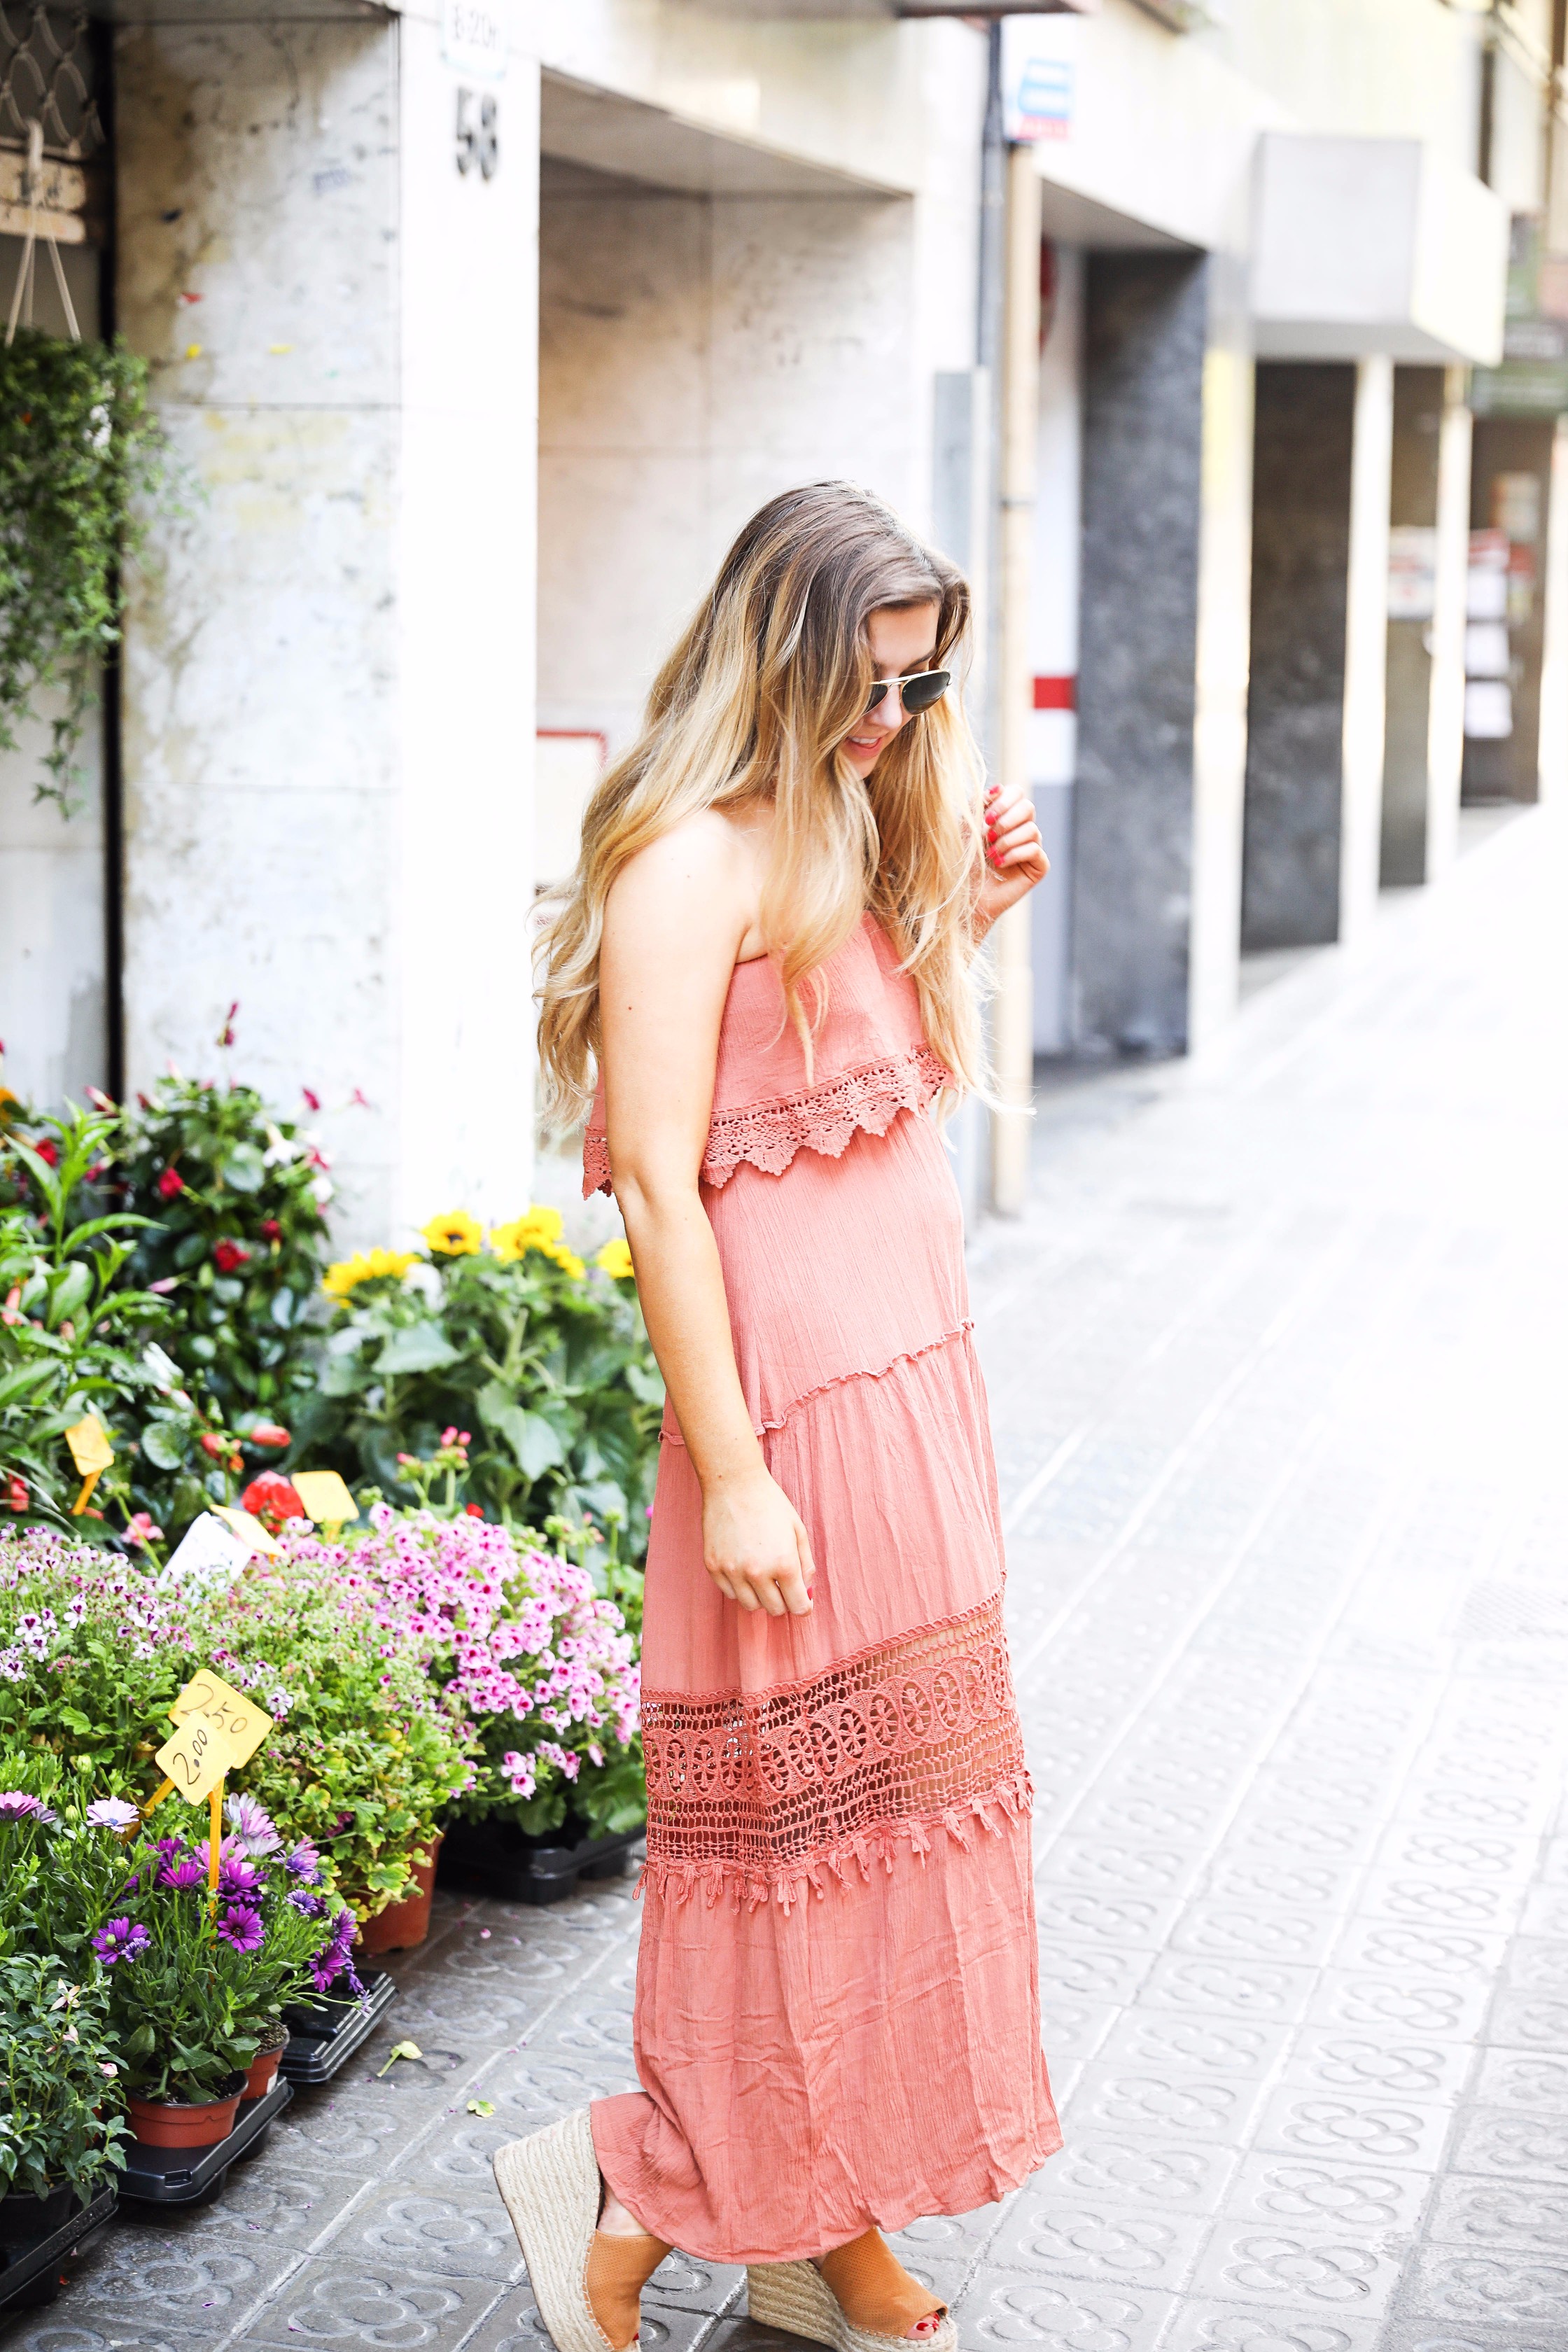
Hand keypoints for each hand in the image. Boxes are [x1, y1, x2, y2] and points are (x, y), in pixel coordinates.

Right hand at [701, 1467, 814, 1615]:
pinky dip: (739, 1587)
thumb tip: (806, 1592)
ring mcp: (732, 1571)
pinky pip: (729, 1593)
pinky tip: (743, 1567)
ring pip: (750, 1605)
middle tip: (781, 1584)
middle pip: (774, 1610)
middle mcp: (757, 1572)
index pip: (798, 1607)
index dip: (803, 1606)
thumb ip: (806, 1565)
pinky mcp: (713, 1566)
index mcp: (784, 1563)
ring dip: (760, 1596)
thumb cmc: (770, 1504)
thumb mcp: (798, 1531)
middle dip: (783, 1601)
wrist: (734, 1483)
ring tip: (761, 1575)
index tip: (802, 1601)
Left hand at [976, 783, 1049, 933]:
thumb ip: (979, 803)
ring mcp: (1030, 848)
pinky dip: (1016, 854)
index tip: (986, 817)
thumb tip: (999, 787)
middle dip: (1006, 820)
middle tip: (988, 836)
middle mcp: (1020, 830)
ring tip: (991, 855)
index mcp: (1004, 816)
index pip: (1017, 793)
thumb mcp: (966, 827)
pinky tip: (1000, 864)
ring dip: (1007, 841)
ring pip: (1032, 830)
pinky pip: (1036, 850)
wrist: (962, 896)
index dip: (1004, 801)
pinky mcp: (1037, 867)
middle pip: (1028, 807)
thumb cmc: (961, 863)